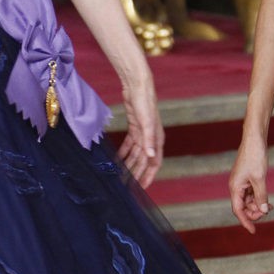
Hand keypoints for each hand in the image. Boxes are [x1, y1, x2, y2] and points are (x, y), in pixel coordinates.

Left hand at [117, 71, 163, 187]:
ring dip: (129, 164)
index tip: (142, 187)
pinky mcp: (135, 127)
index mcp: (157, 139)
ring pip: (135, 154)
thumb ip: (149, 140)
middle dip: (137, 173)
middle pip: (144, 161)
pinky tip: (117, 160)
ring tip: (120, 175)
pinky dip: (123, 152)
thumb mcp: (147, 122)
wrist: (138, 85)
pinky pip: (129, 144)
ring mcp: (142, 133)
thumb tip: (151, 156)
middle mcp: (151, 139)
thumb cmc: (146, 102)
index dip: (149, 175)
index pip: (154, 162)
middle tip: (128, 186)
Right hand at [229, 134, 271, 234]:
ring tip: (271, 206)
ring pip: (248, 200)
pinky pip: (252, 193)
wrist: (254, 139)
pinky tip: (268, 200)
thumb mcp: (260, 179)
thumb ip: (261, 196)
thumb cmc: (255, 157)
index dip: (245, 221)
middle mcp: (236, 186)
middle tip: (268, 212)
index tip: (253, 231)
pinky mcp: (247, 178)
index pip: (238, 210)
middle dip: (254, 212)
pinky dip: (259, 198)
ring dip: (258, 205)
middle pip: (243, 207)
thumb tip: (263, 211)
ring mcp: (241, 182)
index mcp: (235, 187)